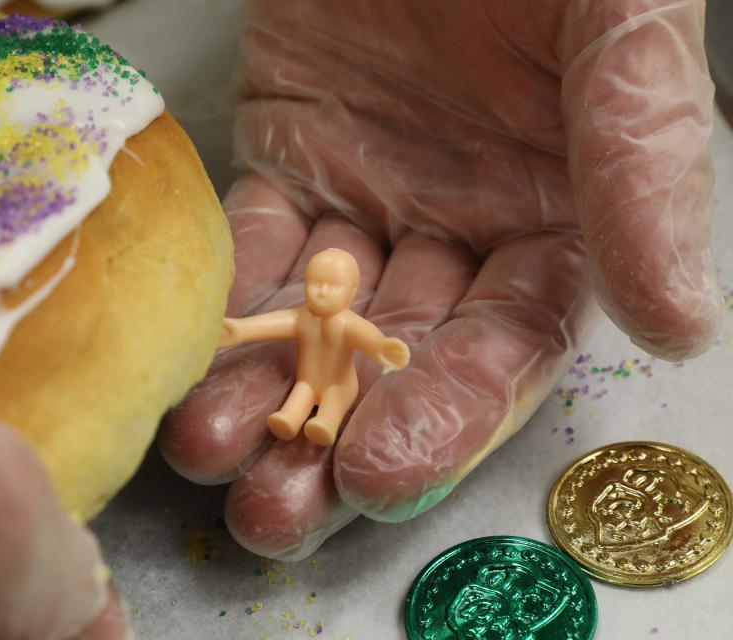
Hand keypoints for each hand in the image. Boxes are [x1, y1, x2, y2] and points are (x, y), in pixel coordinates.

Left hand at [160, 0, 720, 559]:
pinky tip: (192, 363)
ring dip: (266, 396)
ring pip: (320, 326)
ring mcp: (371, 196)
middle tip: (278, 515)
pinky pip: (260, 247)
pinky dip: (227, 308)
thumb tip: (678, 322)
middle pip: (401, 364)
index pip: (505, 348)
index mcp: (554, 217)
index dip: (448, 418)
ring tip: (212, 460)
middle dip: (339, 441)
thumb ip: (643, 164)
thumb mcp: (618, 25)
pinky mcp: (294, 156)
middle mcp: (460, 226)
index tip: (384, 476)